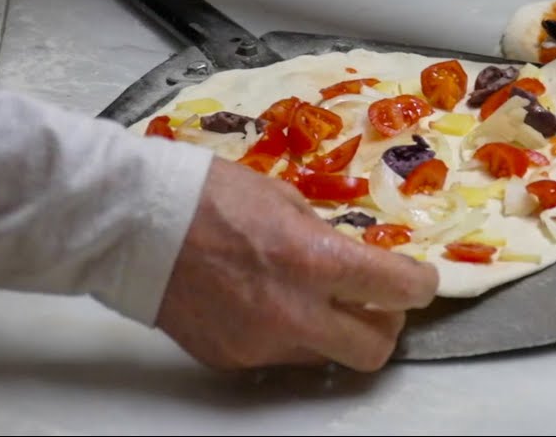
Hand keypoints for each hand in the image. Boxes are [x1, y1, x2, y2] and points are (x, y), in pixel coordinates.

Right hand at [155, 158, 438, 371]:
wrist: (134, 223)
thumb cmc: (208, 196)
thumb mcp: (287, 199)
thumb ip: (327, 236)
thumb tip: (354, 255)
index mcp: (315, 261)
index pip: (398, 290)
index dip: (421, 285)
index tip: (421, 279)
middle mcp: (294, 313)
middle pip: (374, 349)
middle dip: (387, 325)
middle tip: (379, 302)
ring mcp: (261, 343)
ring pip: (326, 355)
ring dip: (335, 330)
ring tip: (315, 296)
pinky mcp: (231, 359)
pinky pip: (280, 355)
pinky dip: (289, 334)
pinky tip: (268, 302)